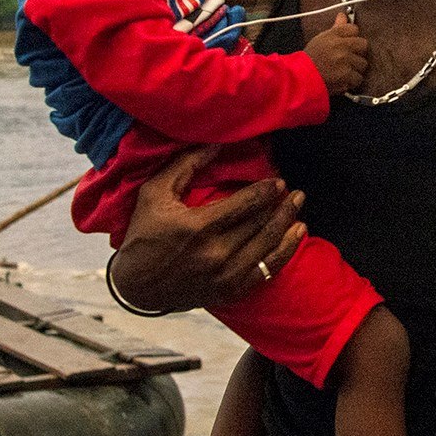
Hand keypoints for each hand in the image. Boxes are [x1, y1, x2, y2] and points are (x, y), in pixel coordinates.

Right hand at [110, 146, 303, 312]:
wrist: (136, 287)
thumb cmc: (143, 234)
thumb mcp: (155, 193)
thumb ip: (185, 165)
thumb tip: (217, 144)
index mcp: (198, 227)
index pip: (246, 204)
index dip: (266, 191)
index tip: (278, 181)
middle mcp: (215, 253)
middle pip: (261, 224)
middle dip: (283, 206)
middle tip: (296, 192)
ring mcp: (225, 276)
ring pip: (269, 247)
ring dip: (289, 226)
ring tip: (299, 209)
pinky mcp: (230, 291)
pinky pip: (267, 272)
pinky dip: (285, 253)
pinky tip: (296, 237)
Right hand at [306, 13, 368, 93]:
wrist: (302, 77)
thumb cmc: (311, 58)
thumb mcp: (321, 39)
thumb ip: (336, 28)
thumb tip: (343, 16)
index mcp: (333, 35)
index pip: (354, 29)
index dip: (352, 36)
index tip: (348, 43)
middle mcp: (341, 46)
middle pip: (363, 45)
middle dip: (358, 52)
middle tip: (349, 58)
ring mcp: (345, 62)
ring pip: (363, 63)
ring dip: (355, 68)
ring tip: (344, 71)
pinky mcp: (346, 76)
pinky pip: (358, 78)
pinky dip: (352, 81)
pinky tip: (343, 80)